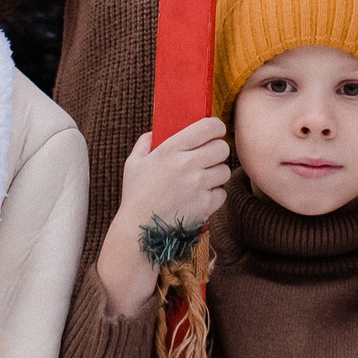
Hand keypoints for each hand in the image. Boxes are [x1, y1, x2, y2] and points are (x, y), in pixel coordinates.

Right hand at [94, 117, 230, 316]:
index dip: (216, 127)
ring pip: (224, 170)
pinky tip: (200, 197)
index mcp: (171, 149)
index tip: (214, 132)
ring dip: (216, 173)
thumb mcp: (133, 163)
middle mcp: (188, 165)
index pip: (208, 127)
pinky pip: (222, 193)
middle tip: (209, 157)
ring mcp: (198, 186)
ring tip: (202, 179)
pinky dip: (214, 195)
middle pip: (222, 148)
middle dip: (217, 151)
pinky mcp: (205, 205)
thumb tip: (156, 132)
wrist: (140, 230)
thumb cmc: (135, 195)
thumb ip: (145, 142)